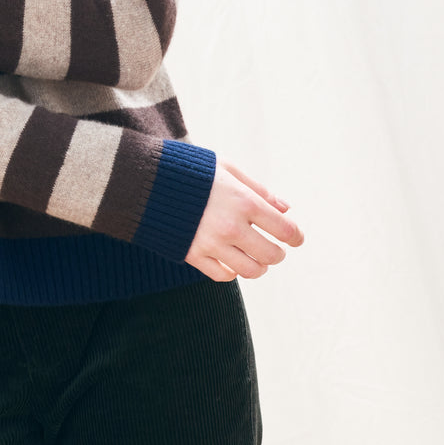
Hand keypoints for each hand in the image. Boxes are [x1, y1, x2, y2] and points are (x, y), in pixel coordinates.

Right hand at [185, 158, 303, 282]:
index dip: (296, 237)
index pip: (284, 229)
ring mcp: (211, 243)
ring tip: (257, 259)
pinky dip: (232, 273)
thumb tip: (286, 209)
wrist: (147, 180)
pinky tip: (232, 263)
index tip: (296, 238)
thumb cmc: (193, 170)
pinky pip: (222, 275)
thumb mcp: (228, 169)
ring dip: (260, 267)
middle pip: (271, 255)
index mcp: (244, 201)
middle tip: (276, 249)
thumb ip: (259, 189)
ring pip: (250, 271)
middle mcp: (230, 225)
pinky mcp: (192, 254)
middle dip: (278, 253)